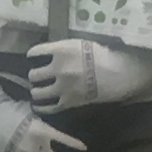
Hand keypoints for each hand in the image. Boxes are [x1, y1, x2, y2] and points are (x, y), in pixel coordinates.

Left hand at [23, 35, 151, 111]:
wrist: (118, 73)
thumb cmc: (102, 55)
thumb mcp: (80, 44)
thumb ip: (62, 49)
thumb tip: (47, 54)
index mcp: (61, 51)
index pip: (35, 52)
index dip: (32, 55)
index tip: (33, 57)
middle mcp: (58, 69)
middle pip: (33, 75)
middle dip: (34, 75)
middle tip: (36, 76)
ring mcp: (63, 87)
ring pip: (37, 92)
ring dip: (36, 91)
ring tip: (37, 90)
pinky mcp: (69, 102)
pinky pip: (49, 107)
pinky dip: (41, 107)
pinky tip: (38, 105)